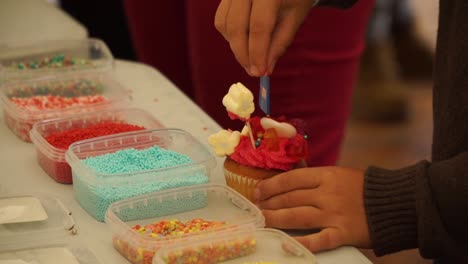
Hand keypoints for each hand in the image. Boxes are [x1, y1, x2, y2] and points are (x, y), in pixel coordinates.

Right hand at [214, 0, 316, 75]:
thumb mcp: (295, 17)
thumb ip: (280, 43)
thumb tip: (265, 68)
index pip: (259, 26)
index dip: (258, 53)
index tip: (260, 72)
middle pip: (236, 27)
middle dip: (243, 54)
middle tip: (253, 71)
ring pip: (224, 24)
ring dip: (235, 46)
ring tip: (251, 55)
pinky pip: (221, 18)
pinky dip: (230, 35)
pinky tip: (243, 40)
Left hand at [255, 167, 371, 251]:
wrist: (396, 202)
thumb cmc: (366, 187)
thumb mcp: (340, 174)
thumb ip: (317, 178)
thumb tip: (290, 181)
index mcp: (326, 175)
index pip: (291, 179)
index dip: (271, 185)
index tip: (258, 191)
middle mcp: (327, 194)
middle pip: (290, 199)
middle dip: (269, 204)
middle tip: (256, 209)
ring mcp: (334, 214)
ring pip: (297, 217)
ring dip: (276, 220)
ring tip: (262, 221)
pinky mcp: (343, 233)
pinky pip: (318, 239)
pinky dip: (302, 242)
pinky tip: (286, 244)